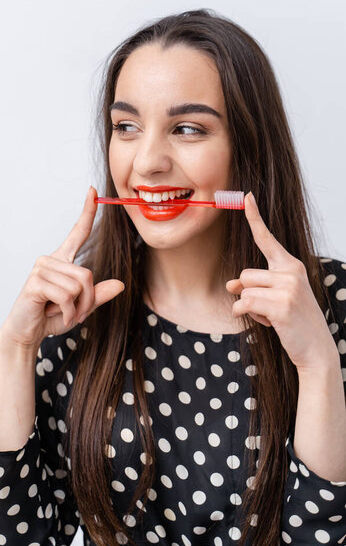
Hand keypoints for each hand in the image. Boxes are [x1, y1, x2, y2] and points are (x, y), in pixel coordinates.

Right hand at [0, 186, 124, 351]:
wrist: (27, 332)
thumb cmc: (51, 317)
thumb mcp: (80, 307)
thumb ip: (98, 296)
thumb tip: (121, 285)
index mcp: (63, 261)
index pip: (78, 233)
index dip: (87, 212)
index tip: (93, 191)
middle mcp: (51, 260)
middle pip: (87, 275)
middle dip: (88, 301)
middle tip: (76, 314)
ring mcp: (41, 269)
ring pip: (78, 286)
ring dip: (77, 308)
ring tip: (63, 314)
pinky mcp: (35, 282)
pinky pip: (66, 296)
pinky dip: (67, 313)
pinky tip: (54, 316)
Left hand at [225, 192, 336, 371]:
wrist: (315, 349)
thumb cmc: (294, 321)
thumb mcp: (275, 298)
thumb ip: (254, 286)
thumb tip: (230, 284)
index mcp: (291, 266)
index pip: (267, 239)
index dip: (255, 217)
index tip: (246, 197)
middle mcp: (291, 272)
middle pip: (245, 274)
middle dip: (248, 293)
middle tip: (269, 308)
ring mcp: (288, 288)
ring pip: (244, 290)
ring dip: (249, 307)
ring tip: (271, 316)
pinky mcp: (281, 305)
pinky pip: (244, 304)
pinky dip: (247, 316)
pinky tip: (268, 323)